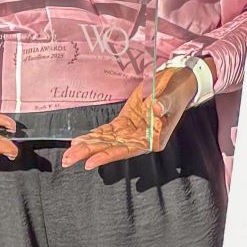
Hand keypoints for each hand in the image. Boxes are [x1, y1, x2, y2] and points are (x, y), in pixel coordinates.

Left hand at [60, 65, 197, 169]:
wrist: (177, 84)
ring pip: (106, 142)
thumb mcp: (174, 97)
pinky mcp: (125, 122)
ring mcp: (132, 132)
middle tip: (68, 160)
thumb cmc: (178, 92)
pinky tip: (79, 141)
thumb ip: (165, 104)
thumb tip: (156, 108)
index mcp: (154, 139)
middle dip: (90, 154)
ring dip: (87, 147)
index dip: (109, 156)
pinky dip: (93, 136)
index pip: (128, 150)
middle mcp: (141, 139)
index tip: (91, 161)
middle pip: (112, 149)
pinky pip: (107, 132)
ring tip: (68, 154)